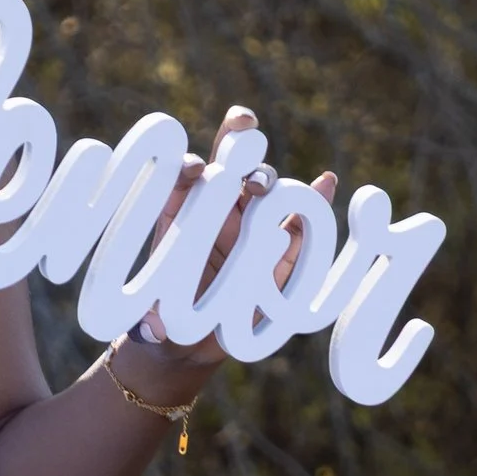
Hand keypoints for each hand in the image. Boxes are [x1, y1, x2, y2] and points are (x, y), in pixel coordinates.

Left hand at [132, 107, 337, 356]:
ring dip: (266, 177)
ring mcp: (252, 223)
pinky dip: (315, 196)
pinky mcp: (282, 245)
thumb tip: (150, 328)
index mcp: (181, 217)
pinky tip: (325, 182)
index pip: (183, 180)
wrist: (197, 342)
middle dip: (236, 143)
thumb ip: (151, 323)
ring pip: (263, 185)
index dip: (187, 167)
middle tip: (243, 133)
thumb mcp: (155, 324)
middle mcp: (218, 211)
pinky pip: (301, 216)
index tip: (193, 171)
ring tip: (265, 186)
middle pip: (228, 164)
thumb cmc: (168, 322)